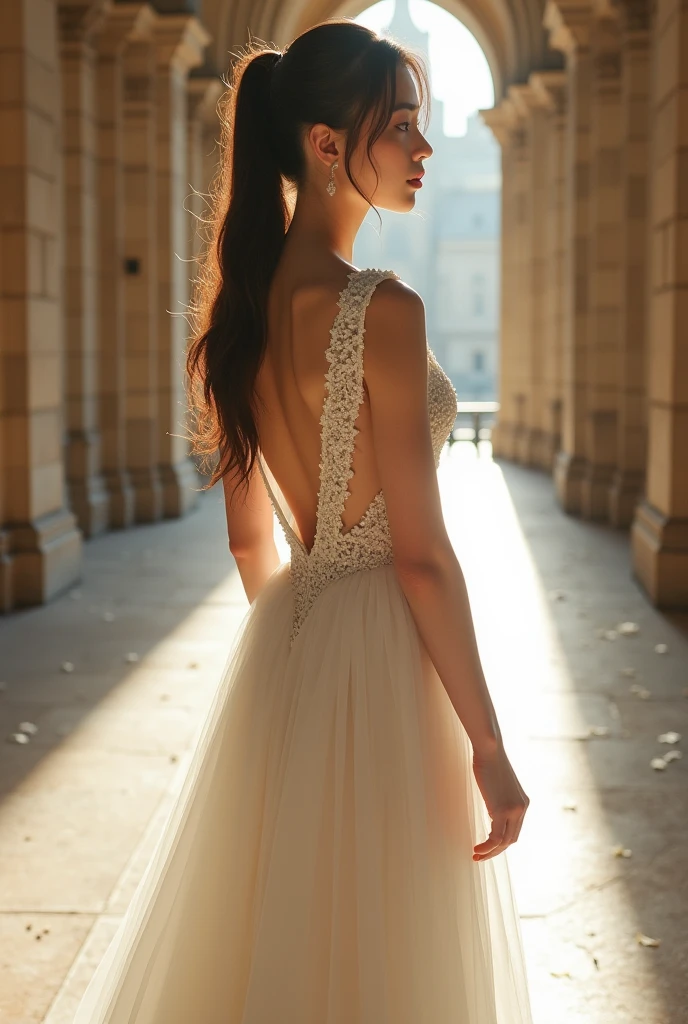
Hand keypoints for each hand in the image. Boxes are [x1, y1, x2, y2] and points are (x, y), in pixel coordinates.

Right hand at [471, 745, 529, 861]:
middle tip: (480, 856)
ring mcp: (514, 810)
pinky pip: (495, 837)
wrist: (490, 749)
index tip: (487, 847)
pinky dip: (486, 847)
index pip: (514, 830)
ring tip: (476, 856)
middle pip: (511, 839)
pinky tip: (476, 849)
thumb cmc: (489, 762)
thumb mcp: (498, 785)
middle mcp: (522, 809)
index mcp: (523, 804)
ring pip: (504, 842)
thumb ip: (499, 800)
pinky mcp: (503, 810)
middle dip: (496, 851)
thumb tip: (492, 809)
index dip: (501, 842)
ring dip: (490, 852)